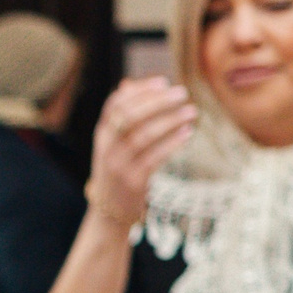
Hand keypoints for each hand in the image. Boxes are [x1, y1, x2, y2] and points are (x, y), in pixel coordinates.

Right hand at [84, 77, 196, 228]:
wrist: (110, 211)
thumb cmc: (118, 168)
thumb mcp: (113, 143)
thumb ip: (121, 115)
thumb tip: (128, 83)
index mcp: (102, 134)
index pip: (116, 104)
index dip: (140, 90)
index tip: (163, 81)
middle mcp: (107, 148)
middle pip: (130, 117)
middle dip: (157, 102)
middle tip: (182, 93)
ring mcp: (118, 166)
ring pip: (144, 136)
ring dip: (170, 120)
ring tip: (191, 111)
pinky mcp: (133, 182)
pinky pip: (155, 157)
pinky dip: (172, 143)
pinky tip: (187, 132)